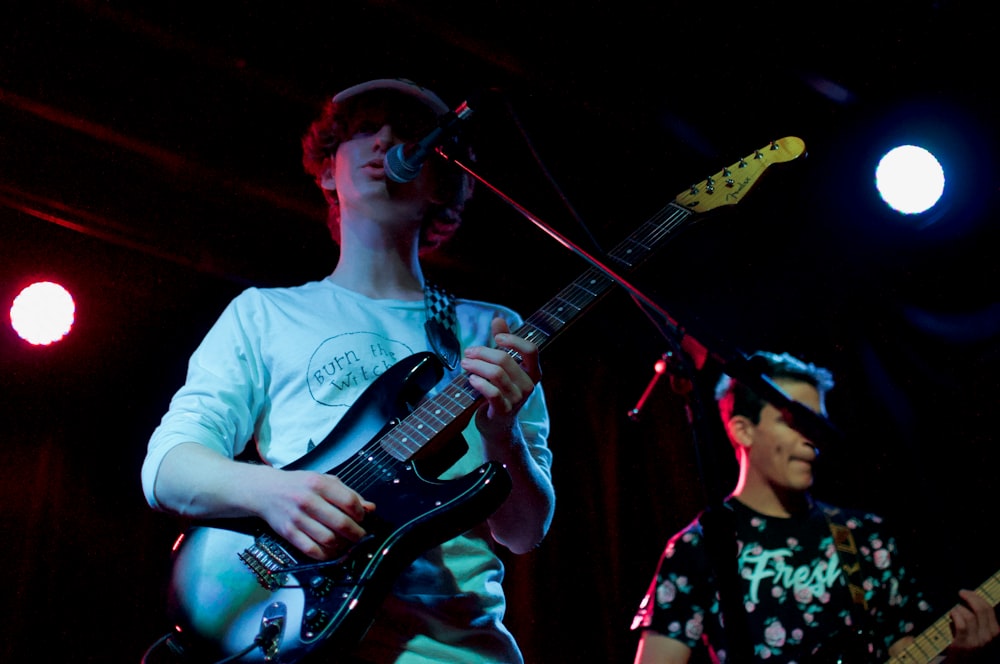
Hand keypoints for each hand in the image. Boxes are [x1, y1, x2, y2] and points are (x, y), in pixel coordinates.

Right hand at [252, 467, 375, 560]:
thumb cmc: (299, 485)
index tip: (362, 518)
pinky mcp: (288, 533)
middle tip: (360, 535)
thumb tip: (371, 508)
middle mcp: (307, 500)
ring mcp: (297, 518)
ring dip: (343, 545)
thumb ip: (348, 493)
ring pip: (328, 539)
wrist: (266, 491)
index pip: (349, 502)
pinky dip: (326, 554)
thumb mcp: (324, 480)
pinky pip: (312, 550)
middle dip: (356, 533)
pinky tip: (332, 550)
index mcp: (318, 484)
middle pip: (341, 523)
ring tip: (347, 542)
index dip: (361, 513)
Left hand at [460, 317, 539, 440]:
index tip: (496, 338)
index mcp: (533, 371)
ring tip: (465, 364)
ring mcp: (517, 399)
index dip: (514, 340)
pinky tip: (471, 379)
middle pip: (505, 359)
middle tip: (468, 352)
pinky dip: (479, 382)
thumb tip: (499, 319)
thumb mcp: (505, 366)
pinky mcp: (503, 410)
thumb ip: (504, 342)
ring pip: (496, 374)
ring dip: (476, 365)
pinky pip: (492, 392)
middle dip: (483, 352)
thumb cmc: (501, 391)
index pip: (531, 350)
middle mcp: (529, 385)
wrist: (498, 425)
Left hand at [947, 588, 999, 656]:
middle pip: (982, 609)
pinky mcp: (963, 645)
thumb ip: (977, 619)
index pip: (989, 609)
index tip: (968, 592)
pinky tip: (951, 615)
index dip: (977, 597)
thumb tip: (969, 599)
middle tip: (960, 593)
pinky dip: (955, 615)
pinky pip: (961, 624)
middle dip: (970, 597)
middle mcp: (988, 637)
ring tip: (953, 610)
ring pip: (970, 615)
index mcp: (993, 632)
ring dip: (959, 608)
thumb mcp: (977, 632)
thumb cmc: (966, 646)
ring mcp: (977, 641)